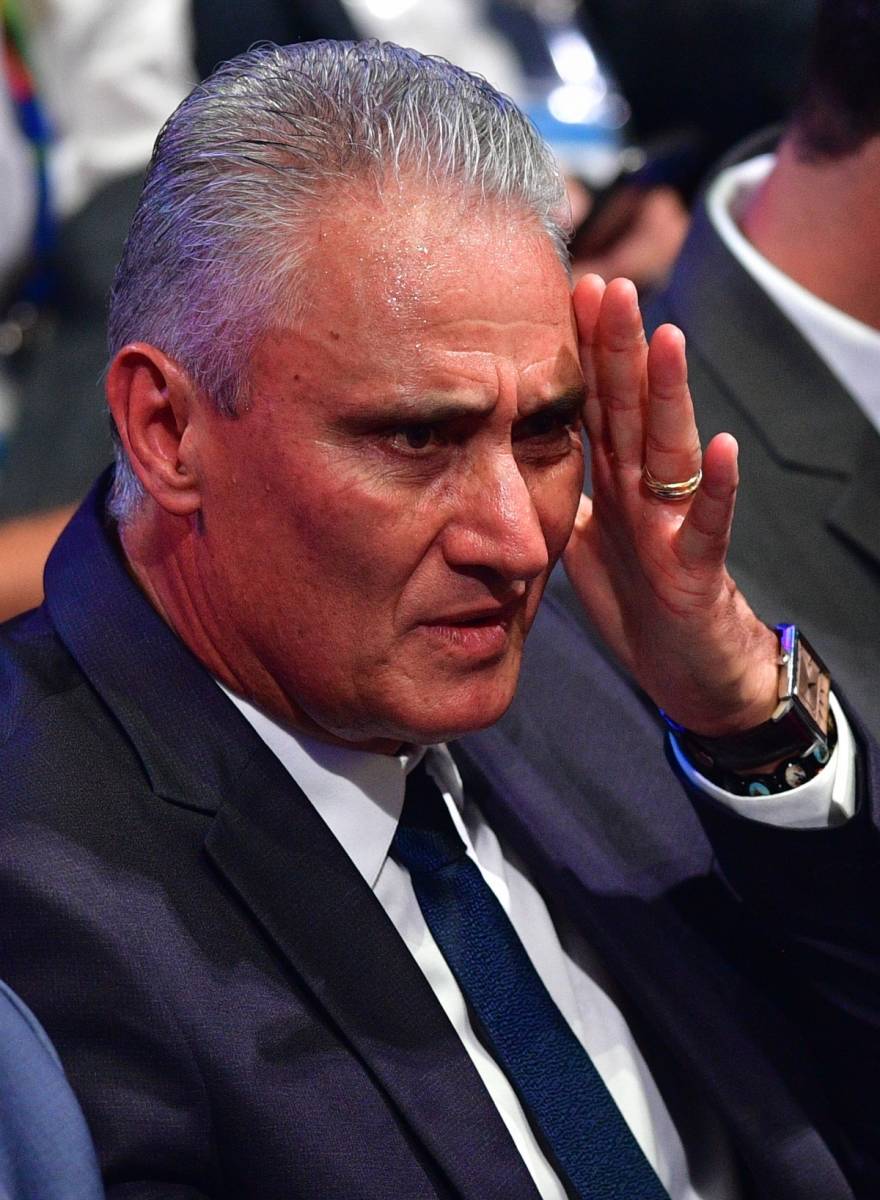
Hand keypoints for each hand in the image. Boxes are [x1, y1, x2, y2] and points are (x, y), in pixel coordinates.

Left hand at [563, 276, 778, 735]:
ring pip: (671, 450)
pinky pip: (708, 526)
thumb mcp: (586, 536)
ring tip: (668, 340)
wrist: (682, 664)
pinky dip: (718, 490)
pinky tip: (724, 449)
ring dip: (670, 396)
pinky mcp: (695, 567)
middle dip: (620, 349)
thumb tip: (517, 454)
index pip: (596, 404)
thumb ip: (564, 490)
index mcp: (613, 480)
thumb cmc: (637, 596)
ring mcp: (673, 524)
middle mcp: (644, 490)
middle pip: (631, 409)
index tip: (570, 288)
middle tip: (610, 284)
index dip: (584, 351)